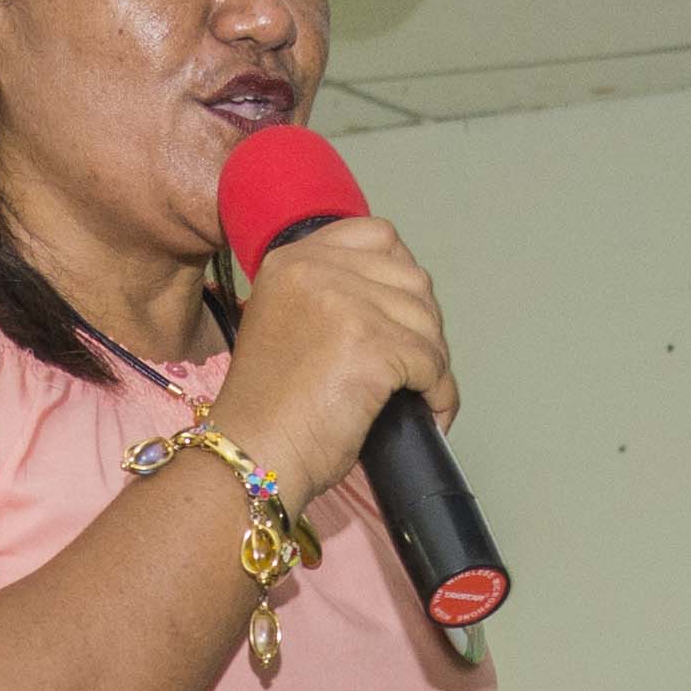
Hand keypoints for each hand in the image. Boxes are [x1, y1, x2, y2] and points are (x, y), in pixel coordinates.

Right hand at [226, 212, 453, 507]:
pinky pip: (432, 363)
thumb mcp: (286, 324)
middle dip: (423, 324)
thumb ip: (329, 298)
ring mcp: (345, 303)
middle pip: (411, 278)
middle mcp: (315, 269)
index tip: (403, 313)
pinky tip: (428, 412)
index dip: (402, 274)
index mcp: (291, 260)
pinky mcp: (371, 344)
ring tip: (420, 394)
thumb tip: (397, 302)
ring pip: (427, 321)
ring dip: (434, 360)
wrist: (251, 455)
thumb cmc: (268, 409)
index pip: (378, 235)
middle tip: (415, 366)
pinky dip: (439, 392)